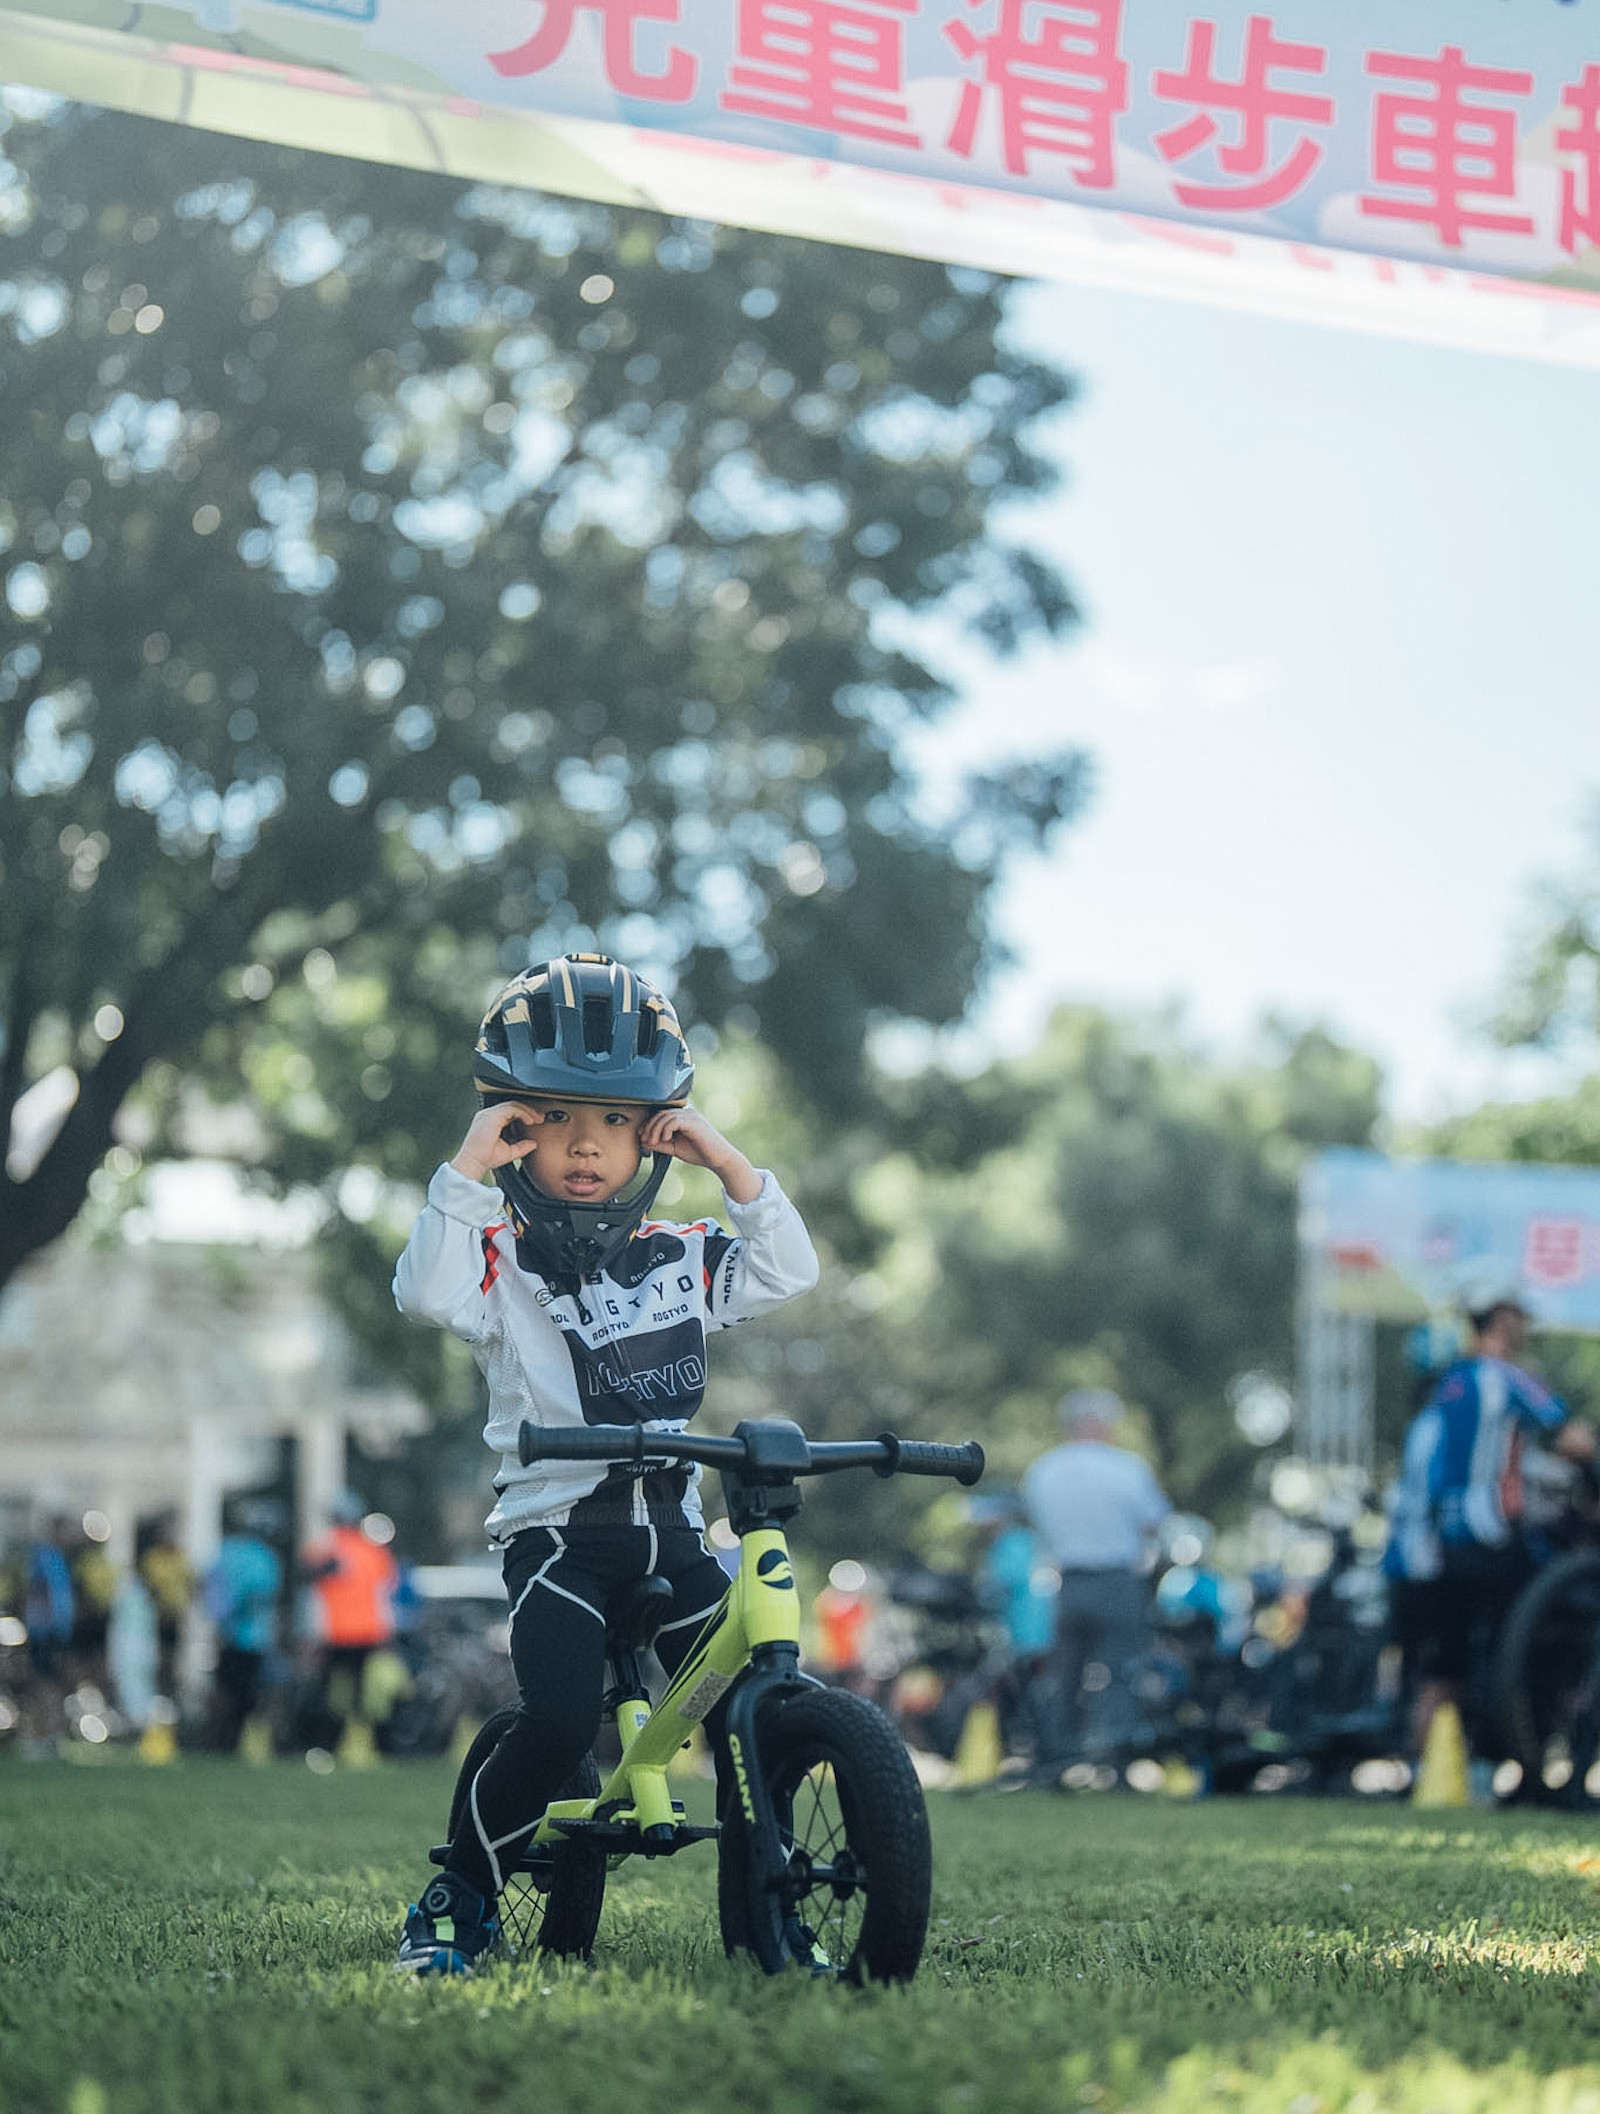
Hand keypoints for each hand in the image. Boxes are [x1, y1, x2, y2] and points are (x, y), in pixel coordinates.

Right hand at [450, 1103, 541, 1182]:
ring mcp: (488, 1114)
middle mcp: (488, 1115)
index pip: (510, 1112)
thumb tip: (534, 1143)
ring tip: (538, 1119)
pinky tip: (530, 1121)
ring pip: (513, 1105)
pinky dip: (523, 1113)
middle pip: (512, 1106)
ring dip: (527, 1111)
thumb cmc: (486, 1159)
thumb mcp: (509, 1152)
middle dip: (528, 1111)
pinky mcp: (491, 1116)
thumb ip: (522, 1147)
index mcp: (491, 1122)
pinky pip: (511, 1108)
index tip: (536, 1122)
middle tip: (541, 1118)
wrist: (474, 1163)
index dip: (525, 1115)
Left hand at [640, 1105, 760, 1203]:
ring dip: (655, 1129)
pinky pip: (673, 1121)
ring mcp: (691, 1116)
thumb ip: (660, 1144)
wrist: (720, 1160)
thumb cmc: (700, 1153)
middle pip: (661, 1113)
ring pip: (665, 1116)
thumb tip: (643, 1141)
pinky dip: (665, 1130)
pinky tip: (665, 1139)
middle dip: (650, 1127)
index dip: (649, 1125)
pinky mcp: (694, 1122)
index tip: (642, 1138)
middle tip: (644, 1140)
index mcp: (684, 1116)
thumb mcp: (675, 1148)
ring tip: (653, 1142)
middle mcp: (688, 1112)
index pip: (661, 1115)